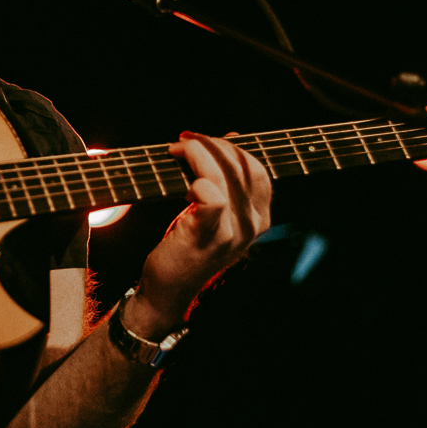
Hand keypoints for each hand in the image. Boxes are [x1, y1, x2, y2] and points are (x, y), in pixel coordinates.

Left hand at [126, 132, 270, 336]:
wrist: (168, 288)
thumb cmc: (187, 245)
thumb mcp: (213, 211)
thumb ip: (225, 181)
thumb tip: (232, 139)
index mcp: (258, 217)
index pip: (257, 168)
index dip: (230, 147)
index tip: (201, 139)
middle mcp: (253, 225)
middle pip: (243, 167)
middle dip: (212, 144)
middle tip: (184, 140)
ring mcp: (234, 232)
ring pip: (224, 175)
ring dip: (197, 153)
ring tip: (176, 150)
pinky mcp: (210, 236)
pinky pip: (211, 196)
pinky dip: (195, 179)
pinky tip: (181, 184)